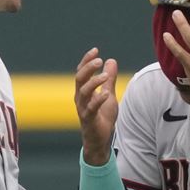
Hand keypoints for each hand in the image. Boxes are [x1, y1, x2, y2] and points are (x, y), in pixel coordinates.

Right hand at [75, 47, 118, 164]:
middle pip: (79, 79)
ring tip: (105, 76)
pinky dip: (98, 100)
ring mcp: (83, 109)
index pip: (81, 72)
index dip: (86, 61)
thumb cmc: (102, 117)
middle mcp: (80, 98)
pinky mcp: (89, 119)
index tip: (95, 50)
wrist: (100, 140)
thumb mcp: (108, 94)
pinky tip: (106, 94)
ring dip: (93, 82)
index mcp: (83, 91)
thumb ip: (109, 79)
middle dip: (88, 68)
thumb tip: (111, 60)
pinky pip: (91, 108)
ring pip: (83, 92)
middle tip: (99, 60)